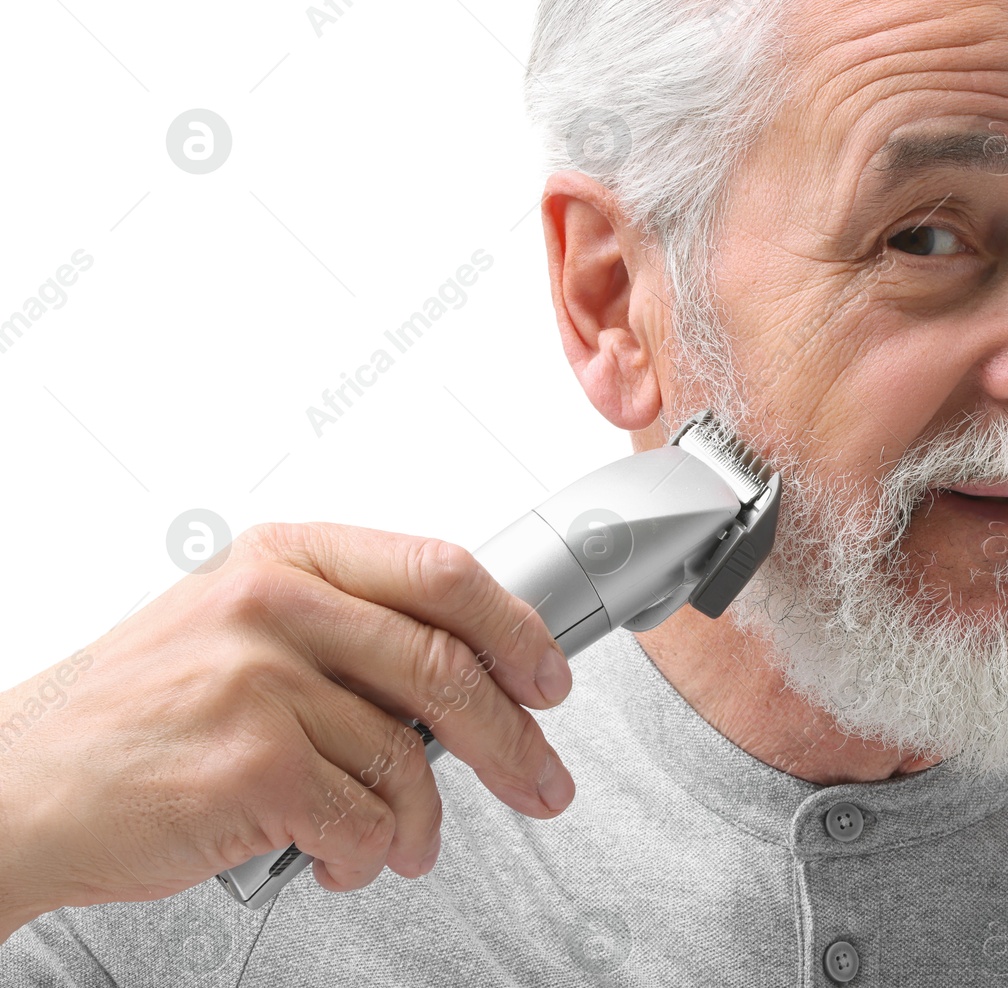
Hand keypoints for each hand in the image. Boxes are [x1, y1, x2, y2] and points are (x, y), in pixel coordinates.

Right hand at [0, 522, 575, 938]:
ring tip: (406, 844)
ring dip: (423, 822)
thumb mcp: (239, 627)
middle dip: (513, 739)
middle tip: (540, 779)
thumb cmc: (142, 712)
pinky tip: (343, 858)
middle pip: (446, 667)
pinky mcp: (253, 765)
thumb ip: (346, 630)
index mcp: (286, 556)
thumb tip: (470, 672)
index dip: (514, 628)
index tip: (547, 677)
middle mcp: (275, 604)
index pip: (440, 571)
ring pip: (408, 760)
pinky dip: (370, 854)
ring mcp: (262, 682)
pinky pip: (364, 820)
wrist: (22, 786)